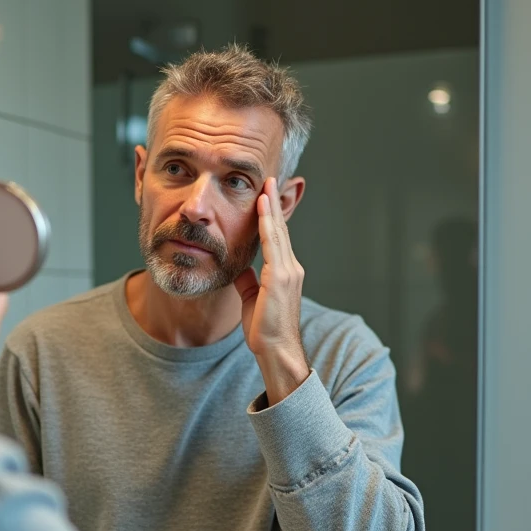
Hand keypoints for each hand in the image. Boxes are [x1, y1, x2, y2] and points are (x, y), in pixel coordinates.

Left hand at [234, 177, 310, 404]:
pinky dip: (268, 224)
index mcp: (284, 273)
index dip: (269, 216)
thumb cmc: (265, 330)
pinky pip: (273, 244)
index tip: (263, 195)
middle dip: (273, 203)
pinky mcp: (281, 278)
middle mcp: (290, 268)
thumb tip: (240, 269)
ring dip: (271, 207)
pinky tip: (262, 209)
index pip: (276, 238)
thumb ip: (248, 282)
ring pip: (278, 232)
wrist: (275, 351)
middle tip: (268, 179)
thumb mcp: (253, 299)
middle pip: (280, 229)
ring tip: (265, 185)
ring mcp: (288, 272)